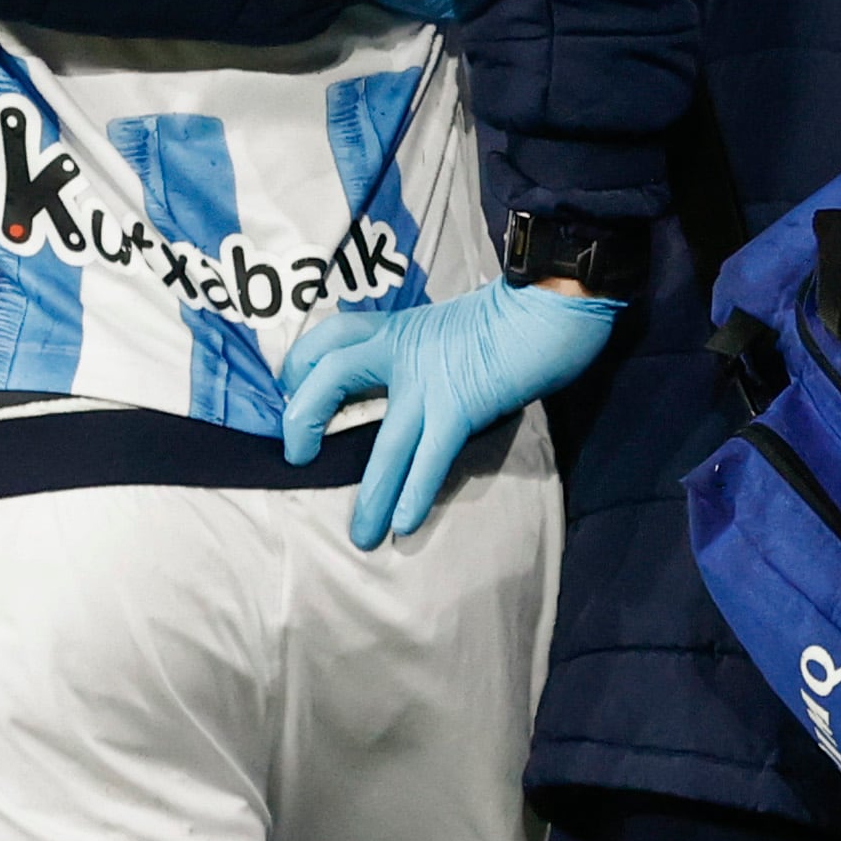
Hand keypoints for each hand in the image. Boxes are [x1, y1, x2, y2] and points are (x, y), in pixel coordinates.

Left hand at [279, 282, 619, 548]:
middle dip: (303, 418)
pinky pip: (431, 457)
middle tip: (297, 456)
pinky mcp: (461, 405)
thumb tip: (401, 390)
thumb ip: (417, 354)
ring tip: (363, 535)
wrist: (549, 305)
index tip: (291, 392)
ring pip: (387, 443)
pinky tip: (404, 523)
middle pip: (332, 376)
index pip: (330, 336)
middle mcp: (403, 350)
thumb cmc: (505, 318)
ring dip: (372, 495)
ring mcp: (431, 380)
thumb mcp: (444, 327)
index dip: (300, 364)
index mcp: (397, 329)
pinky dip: (414, 492)